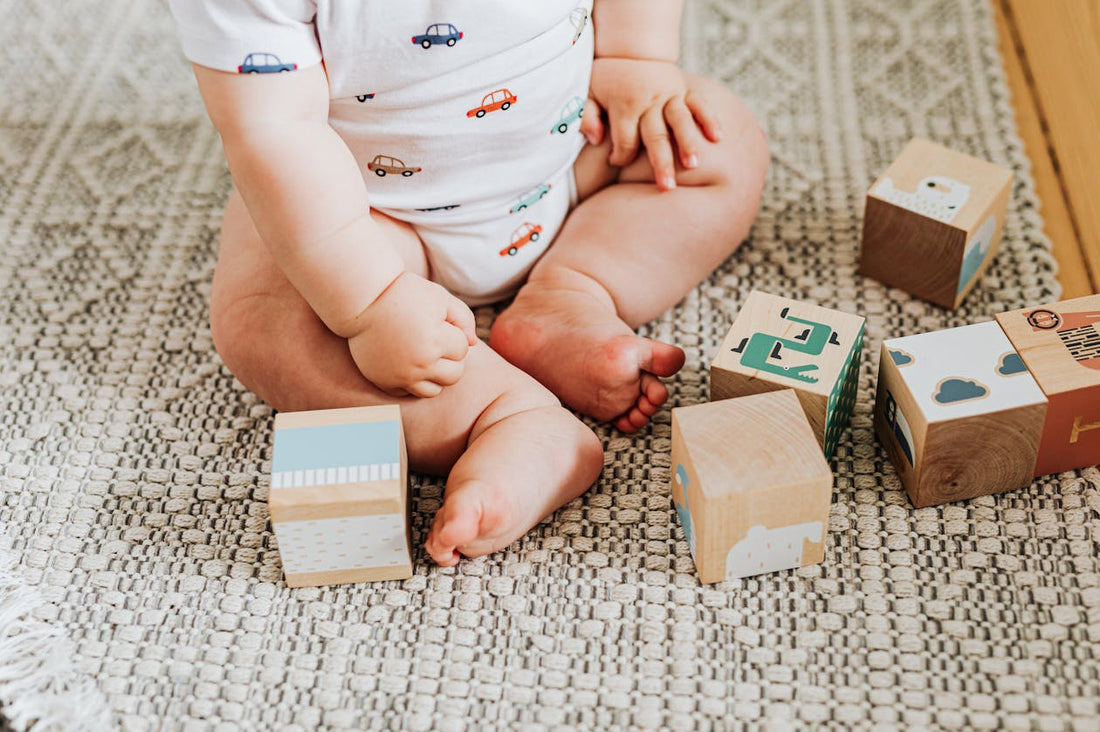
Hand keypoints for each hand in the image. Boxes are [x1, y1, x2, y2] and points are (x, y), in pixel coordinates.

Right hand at [347, 273, 477, 397]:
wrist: (362, 301)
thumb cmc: (405, 294)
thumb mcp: (439, 297)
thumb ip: (464, 318)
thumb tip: (473, 344)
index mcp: (436, 341)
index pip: (463, 350)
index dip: (454, 334)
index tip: (438, 323)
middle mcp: (420, 363)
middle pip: (454, 375)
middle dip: (451, 358)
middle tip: (436, 341)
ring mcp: (401, 376)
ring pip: (434, 390)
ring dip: (435, 375)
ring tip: (425, 355)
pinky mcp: (385, 382)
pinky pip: (408, 393)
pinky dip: (412, 382)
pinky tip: (407, 363)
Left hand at [582, 58, 722, 190]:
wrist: (632, 48)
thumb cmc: (607, 78)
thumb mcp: (587, 92)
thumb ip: (586, 115)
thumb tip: (596, 139)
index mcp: (625, 104)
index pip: (625, 140)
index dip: (620, 156)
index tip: (616, 162)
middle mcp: (650, 100)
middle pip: (656, 136)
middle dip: (661, 163)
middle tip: (667, 187)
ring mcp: (670, 94)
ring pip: (681, 121)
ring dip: (688, 143)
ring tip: (694, 165)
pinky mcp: (685, 89)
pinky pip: (700, 103)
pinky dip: (709, 119)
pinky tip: (718, 138)